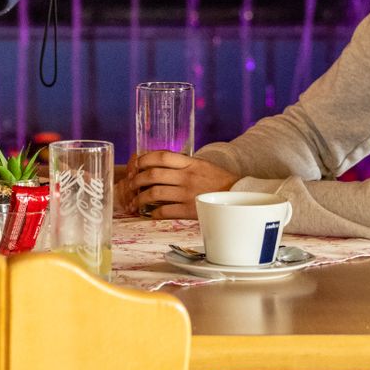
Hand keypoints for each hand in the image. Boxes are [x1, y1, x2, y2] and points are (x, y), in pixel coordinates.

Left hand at [121, 151, 237, 217]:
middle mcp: (187, 177)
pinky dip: (154, 213)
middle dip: (136, 180)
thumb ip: (182, 163)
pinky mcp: (190, 210)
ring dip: (141, 198)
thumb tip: (158, 162)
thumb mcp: (202, 164)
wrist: (239, 196)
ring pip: (155, 193)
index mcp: (190, 163)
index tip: (136, 164)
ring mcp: (188, 194)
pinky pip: (165, 211)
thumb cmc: (219, 180)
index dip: (144, 159)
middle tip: (130, 185)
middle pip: (153, 175)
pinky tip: (150, 214)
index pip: (161, 156)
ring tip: (135, 201)